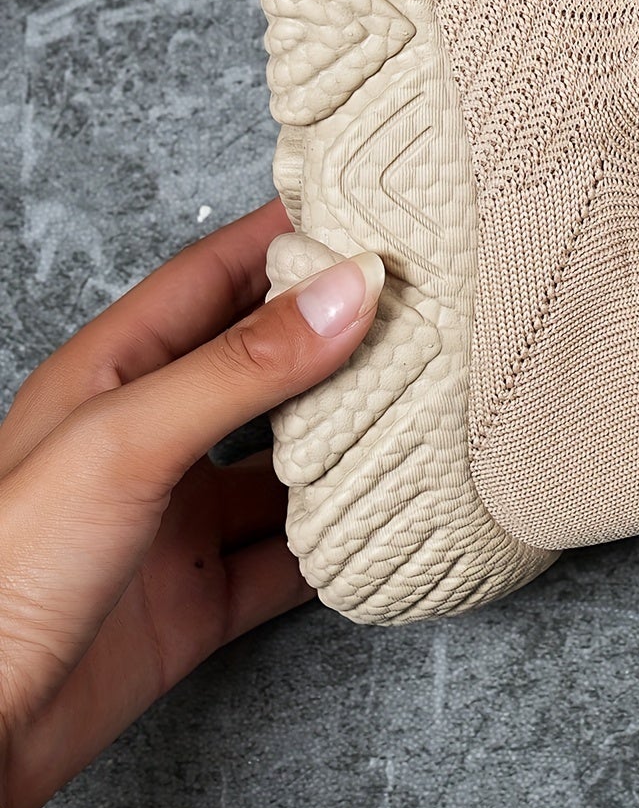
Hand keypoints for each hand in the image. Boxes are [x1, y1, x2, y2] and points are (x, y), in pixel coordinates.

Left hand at [0, 200, 383, 807]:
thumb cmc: (2, 573)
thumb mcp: (124, 444)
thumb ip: (240, 368)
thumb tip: (345, 291)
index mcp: (116, 373)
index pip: (217, 274)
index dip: (289, 236)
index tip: (372, 210)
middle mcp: (152, 436)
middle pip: (264, 364)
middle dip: (340, 335)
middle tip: (426, 306)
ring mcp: (176, 518)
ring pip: (288, 463)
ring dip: (351, 442)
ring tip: (428, 407)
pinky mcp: (198, 598)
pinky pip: (291, 559)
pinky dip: (340, 544)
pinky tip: (385, 523)